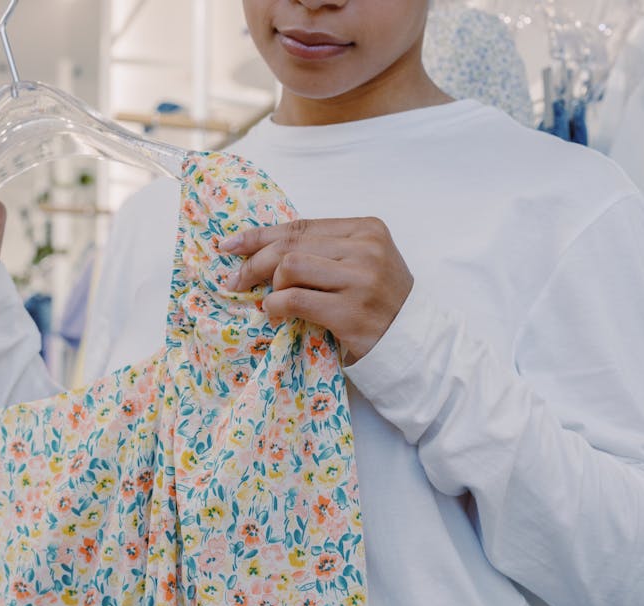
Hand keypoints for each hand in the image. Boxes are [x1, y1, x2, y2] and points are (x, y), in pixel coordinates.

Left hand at [220, 218, 413, 363]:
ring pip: (290, 267)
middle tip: (236, 281)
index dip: (259, 235)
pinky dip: (276, 306)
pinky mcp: (352, 311)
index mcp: (367, 229)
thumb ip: (322, 250)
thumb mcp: (359, 263)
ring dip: (271, 287)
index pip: (300, 226)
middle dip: (254, 263)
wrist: (412, 341)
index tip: (230, 245)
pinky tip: (275, 313)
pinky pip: (296, 299)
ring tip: (270, 302)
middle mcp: (367, 249)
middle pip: (291, 245)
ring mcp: (362, 279)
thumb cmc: (379, 301)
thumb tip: (260, 248)